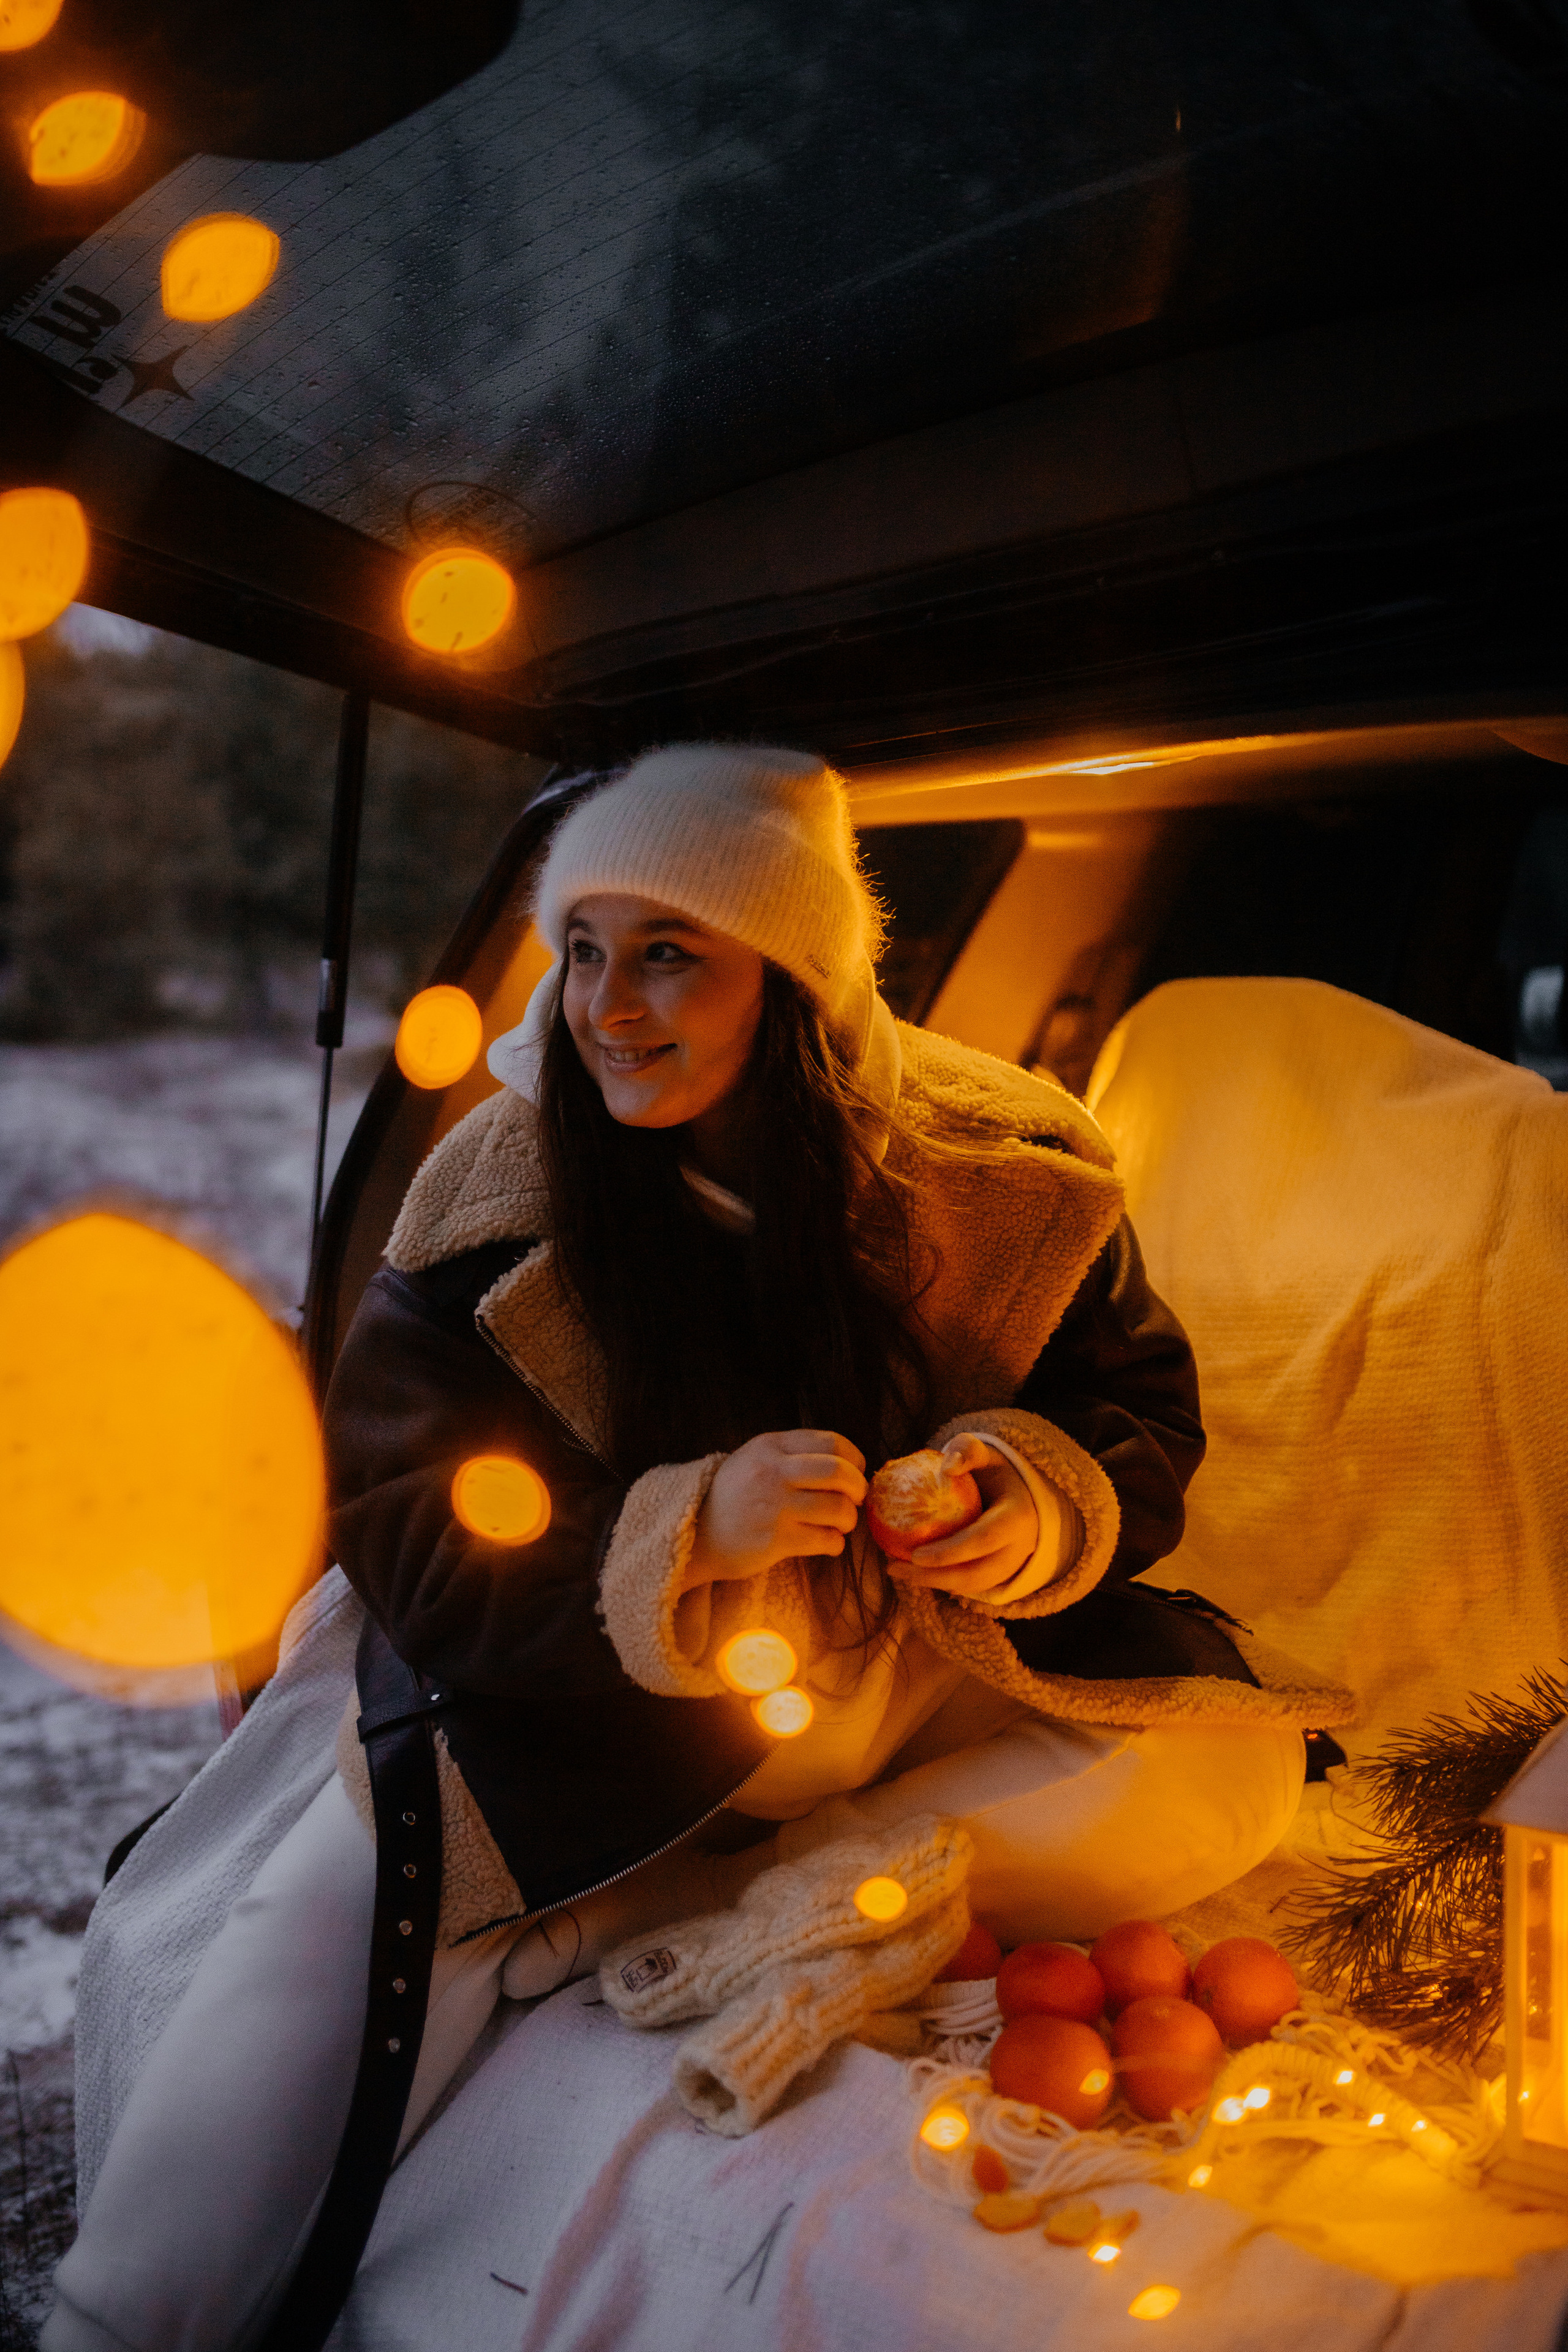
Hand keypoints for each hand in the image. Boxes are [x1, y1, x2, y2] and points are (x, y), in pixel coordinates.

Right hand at [684, 1429, 867, 1588]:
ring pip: (838, 1508)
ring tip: (840, 1524)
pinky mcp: (776, 1540)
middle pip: (839, 1473)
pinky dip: (835, 1543)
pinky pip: (826, 1539)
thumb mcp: (755, 1459)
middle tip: (856, 1500)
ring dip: (848, 1519)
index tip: (855, 1472)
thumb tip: (847, 1464)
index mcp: (771, 1446)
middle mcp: (773, 1471)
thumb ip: (793, 1454)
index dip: (853, 1459)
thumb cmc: (734, 1497)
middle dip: (858, 1488)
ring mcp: (775, 1506)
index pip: (831, 1442)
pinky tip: (827, 1542)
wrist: (696, 1534)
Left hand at [891, 1435, 1038, 1599]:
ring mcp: (1012, 1565)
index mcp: (1017, 1518)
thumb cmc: (996, 1473)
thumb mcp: (987, 1454)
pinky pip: (970, 1585)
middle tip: (896, 1568)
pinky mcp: (1001, 1575)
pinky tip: (912, 1572)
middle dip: (934, 1577)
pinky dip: (941, 1582)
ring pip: (972, 1585)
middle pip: (976, 1574)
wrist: (1022, 1495)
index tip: (914, 1555)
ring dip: (933, 1583)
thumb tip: (947, 1467)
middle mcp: (1019, 1548)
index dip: (949, 1552)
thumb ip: (968, 1451)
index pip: (983, 1540)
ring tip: (896, 1571)